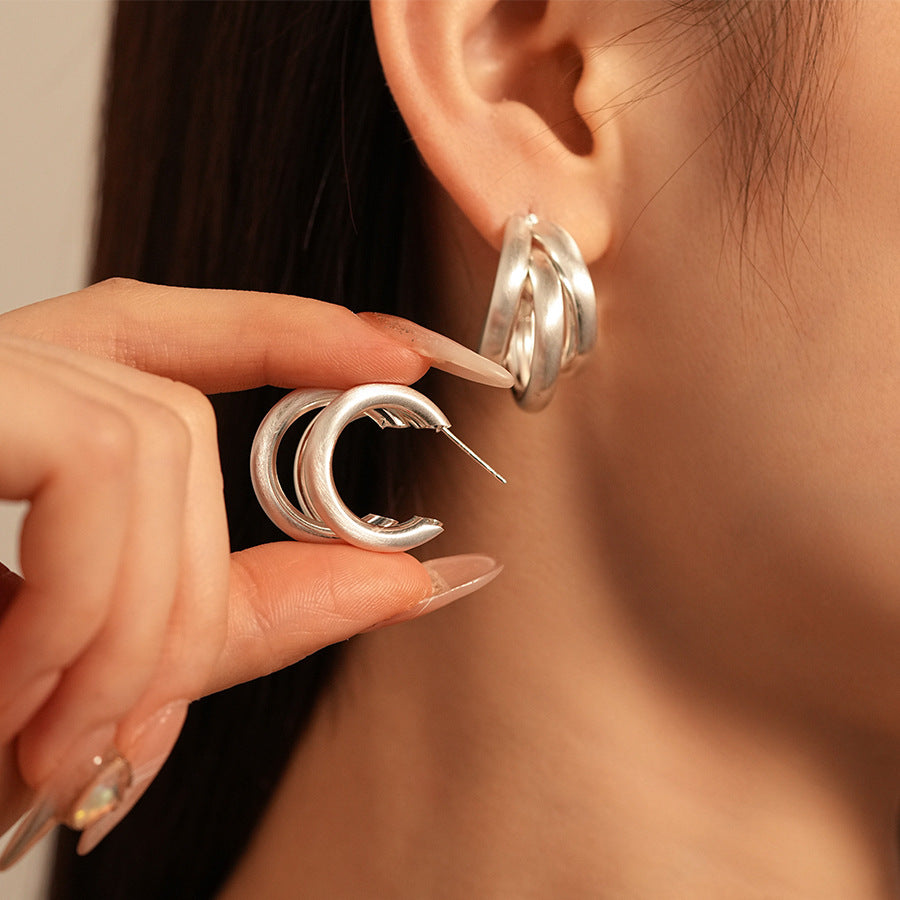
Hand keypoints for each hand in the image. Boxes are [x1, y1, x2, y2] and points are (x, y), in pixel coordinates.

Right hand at [0, 279, 502, 863]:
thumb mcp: (87, 667)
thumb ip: (239, 617)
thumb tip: (417, 579)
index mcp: (13, 420)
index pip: (171, 333)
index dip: (290, 332)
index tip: (396, 351)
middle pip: (173, 428)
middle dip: (187, 597)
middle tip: (125, 737)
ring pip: (146, 446)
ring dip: (131, 629)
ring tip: (53, 740)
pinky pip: (89, 462)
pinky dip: (87, 598)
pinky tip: (18, 693)